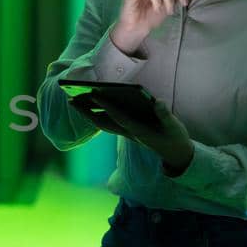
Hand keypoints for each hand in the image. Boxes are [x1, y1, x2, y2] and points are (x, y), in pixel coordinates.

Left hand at [71, 90, 192, 169]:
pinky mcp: (128, 132)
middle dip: (86, 111)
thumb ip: (165, 115)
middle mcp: (129, 132)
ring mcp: (127, 133)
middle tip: (71, 100)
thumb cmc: (175, 138)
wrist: (175, 154)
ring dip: (88, 113)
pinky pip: (108, 123)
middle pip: (103, 122)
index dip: (106, 105)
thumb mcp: (174, 126)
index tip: (93, 93)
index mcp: (139, 130)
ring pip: (103, 123)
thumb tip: (158, 102)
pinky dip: (97, 114)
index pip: (118, 116)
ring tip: (75, 102)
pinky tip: (91, 107)